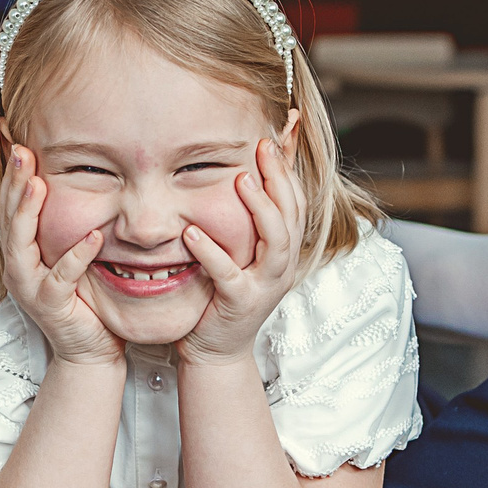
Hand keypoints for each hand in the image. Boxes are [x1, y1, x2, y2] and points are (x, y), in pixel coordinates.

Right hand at [0, 145, 122, 367]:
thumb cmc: (83, 298)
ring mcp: (31, 287)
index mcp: (21, 251)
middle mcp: (18, 266)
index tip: (13, 139)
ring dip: (28, 212)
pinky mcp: (52, 305)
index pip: (10, 204)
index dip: (11, 174)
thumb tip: (75, 181)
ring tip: (37, 184)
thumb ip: (66, 223)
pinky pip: (62, 278)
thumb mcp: (69, 253)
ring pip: (22, 245)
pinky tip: (94, 236)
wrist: (89, 348)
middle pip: (9, 217)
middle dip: (15, 183)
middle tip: (21, 150)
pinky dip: (77, 256)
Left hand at [178, 124, 303, 367]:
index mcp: (283, 251)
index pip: (295, 203)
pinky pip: (230, 275)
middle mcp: (281, 266)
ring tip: (240, 181)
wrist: (217, 350)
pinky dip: (212, 252)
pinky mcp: (240, 304)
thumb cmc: (224, 295)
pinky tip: (192, 232)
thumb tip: (241, 174)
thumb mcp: (241, 253)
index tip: (273, 138)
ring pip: (276, 242)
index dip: (287, 170)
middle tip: (262, 147)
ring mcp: (264, 286)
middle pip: (291, 215)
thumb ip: (245, 221)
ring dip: (260, 209)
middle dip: (279, 178)